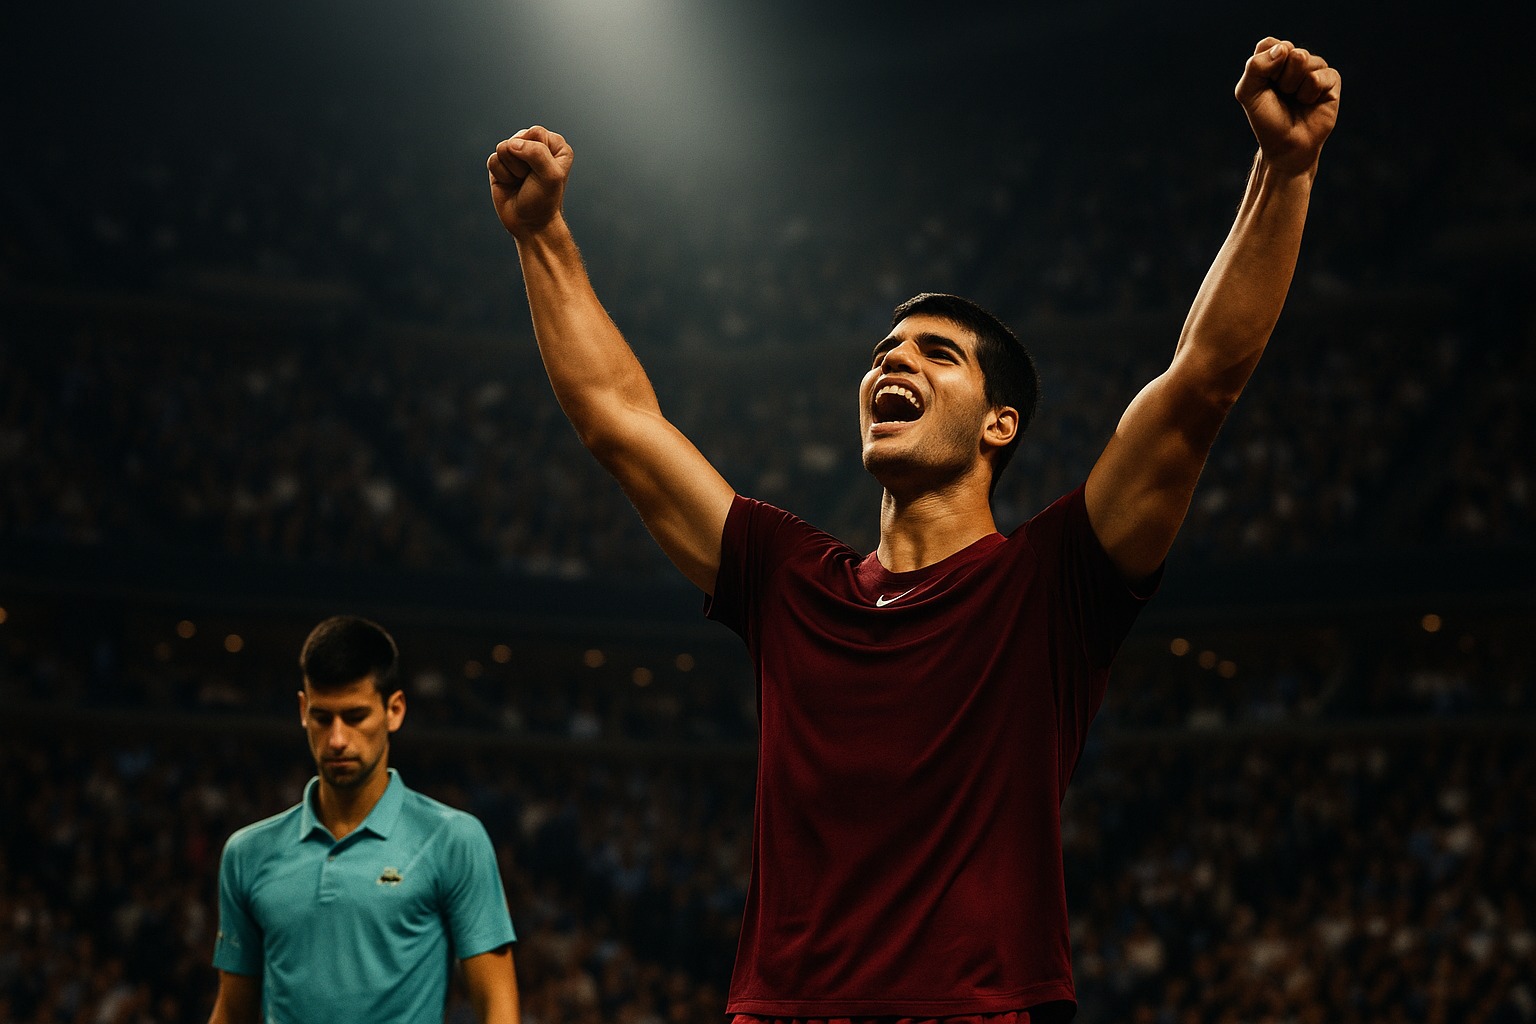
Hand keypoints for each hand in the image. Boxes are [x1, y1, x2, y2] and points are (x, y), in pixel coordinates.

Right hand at [488, 126, 572, 238]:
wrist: (529, 224)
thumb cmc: (544, 200)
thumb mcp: (550, 176)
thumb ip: (536, 153)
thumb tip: (510, 144)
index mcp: (554, 145)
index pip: (535, 132)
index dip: (534, 152)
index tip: (542, 172)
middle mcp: (536, 146)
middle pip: (517, 138)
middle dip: (521, 162)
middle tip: (530, 179)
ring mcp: (517, 154)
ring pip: (502, 148)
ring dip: (511, 170)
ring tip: (521, 182)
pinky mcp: (501, 164)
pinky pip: (492, 160)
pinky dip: (501, 175)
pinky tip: (510, 184)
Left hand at [1234, 38, 1340, 175]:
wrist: (1287, 146)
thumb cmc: (1267, 120)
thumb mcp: (1248, 93)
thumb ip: (1255, 67)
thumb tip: (1284, 49)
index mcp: (1275, 59)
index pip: (1269, 43)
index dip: (1264, 65)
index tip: (1265, 85)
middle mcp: (1296, 60)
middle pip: (1287, 48)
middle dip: (1278, 77)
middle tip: (1281, 95)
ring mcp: (1315, 68)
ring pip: (1303, 59)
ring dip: (1293, 86)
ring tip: (1295, 100)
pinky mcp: (1332, 79)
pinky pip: (1318, 76)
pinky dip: (1309, 93)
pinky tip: (1310, 103)